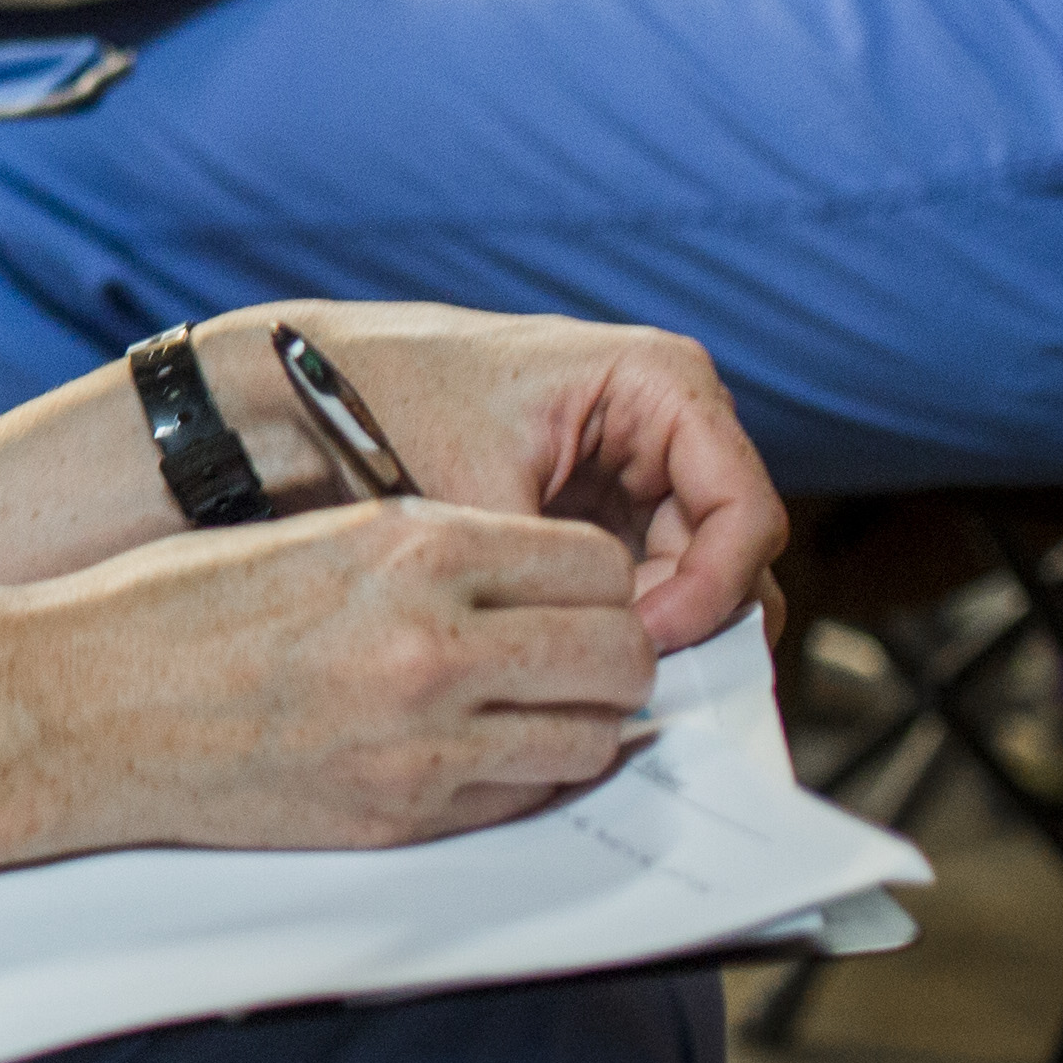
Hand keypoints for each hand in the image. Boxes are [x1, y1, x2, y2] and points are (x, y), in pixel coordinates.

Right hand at [38, 502, 662, 849]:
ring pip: (591, 740)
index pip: (593, 564)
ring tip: (531, 708)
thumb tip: (532, 583)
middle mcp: (433, 644)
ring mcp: (423, 742)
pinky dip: (524, 777)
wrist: (85, 703)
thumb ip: (432, 556)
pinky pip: (524, 800)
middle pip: (617, 655)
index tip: (580, 592)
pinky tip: (480, 751)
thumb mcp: (317, 539)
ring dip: (579, 724)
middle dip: (613, 655)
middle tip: (579, 656)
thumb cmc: (178, 608)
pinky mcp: (402, 816)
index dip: (601, 581)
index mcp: (410, 549)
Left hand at [264, 301, 790, 653]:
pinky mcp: (609, 509)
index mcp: (662, 382)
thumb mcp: (478, 493)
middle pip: (732, 553)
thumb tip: (619, 661)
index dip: (712, 592)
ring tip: (596, 676)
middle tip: (626, 680)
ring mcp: (643, 466)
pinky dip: (624, 623)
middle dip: (688, 621)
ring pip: (697, 577)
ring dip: (658, 631)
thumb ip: (558, 576)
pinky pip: (651, 579)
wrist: (316, 390)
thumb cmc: (393, 405)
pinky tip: (575, 658)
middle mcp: (671, 419)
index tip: (643, 642)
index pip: (745, 511)